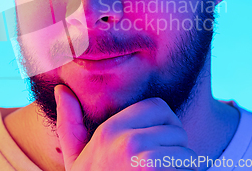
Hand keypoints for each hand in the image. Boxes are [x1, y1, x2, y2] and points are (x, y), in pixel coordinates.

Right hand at [54, 85, 197, 170]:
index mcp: (110, 130)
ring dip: (185, 165)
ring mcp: (144, 162)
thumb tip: (61, 88)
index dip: (165, 123)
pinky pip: (190, 167)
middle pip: (176, 128)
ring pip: (187, 151)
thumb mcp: (75, 157)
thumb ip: (69, 123)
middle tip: (166, 164)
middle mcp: (127, 141)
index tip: (159, 143)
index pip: (158, 106)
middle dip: (177, 146)